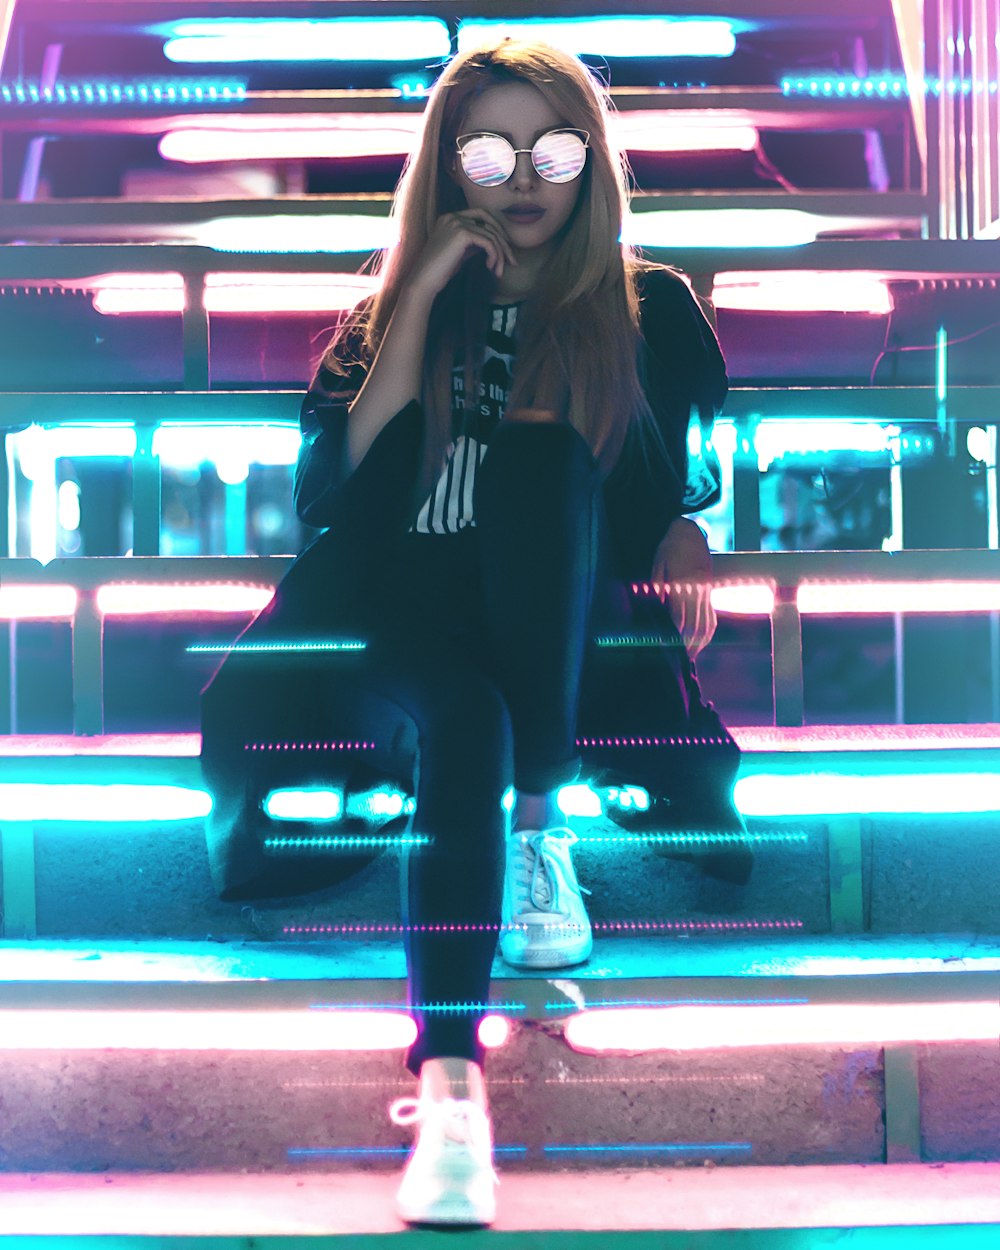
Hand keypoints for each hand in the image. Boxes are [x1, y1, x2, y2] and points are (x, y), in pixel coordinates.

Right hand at [408, 208, 517, 300]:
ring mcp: (457, 223)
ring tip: (499, 272)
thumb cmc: (439, 272)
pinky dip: (494, 256)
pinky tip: (490, 268)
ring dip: (500, 255)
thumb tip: (492, 243)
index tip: (504, 250)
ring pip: (491, 235)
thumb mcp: (459, 253)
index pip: (481, 216)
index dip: (496, 231)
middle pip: (489, 222)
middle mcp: (453, 216)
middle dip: (504, 241)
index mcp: (450, 218)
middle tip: (512, 261)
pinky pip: (488, 242)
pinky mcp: (462, 234)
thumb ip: (473, 243)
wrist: (424, 281)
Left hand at [650, 518, 715, 657]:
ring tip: (691, 655)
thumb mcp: (657, 565)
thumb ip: (657, 588)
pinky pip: (712, 615)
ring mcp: (706, 590)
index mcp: (682, 582)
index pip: (679, 615)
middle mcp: (697, 589)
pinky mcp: (709, 591)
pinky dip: (707, 631)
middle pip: (694, 623)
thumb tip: (656, 608)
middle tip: (680, 659)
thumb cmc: (669, 548)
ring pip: (706, 622)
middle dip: (687, 644)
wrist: (690, 532)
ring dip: (699, 641)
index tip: (667, 645)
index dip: (673, 633)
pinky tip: (700, 641)